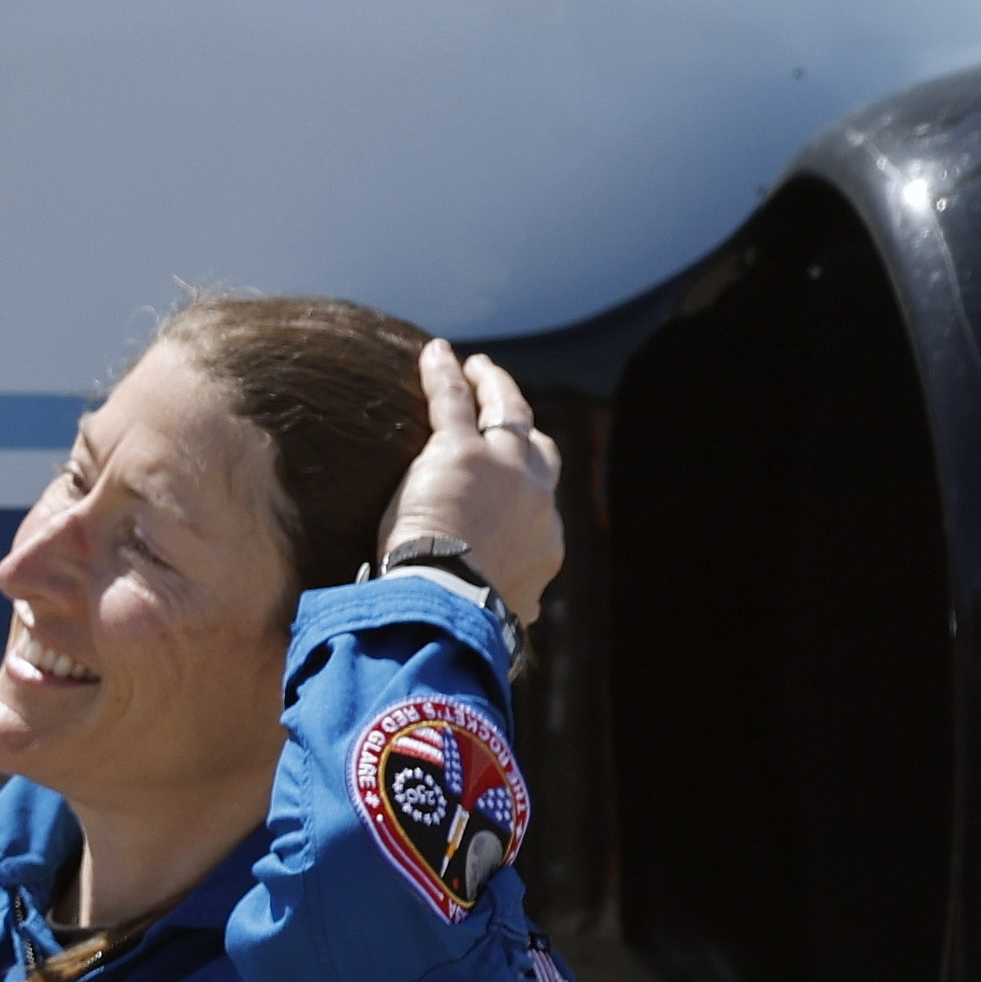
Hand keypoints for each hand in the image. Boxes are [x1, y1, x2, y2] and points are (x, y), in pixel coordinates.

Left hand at [380, 336, 562, 617]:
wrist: (451, 607)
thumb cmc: (465, 620)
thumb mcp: (502, 617)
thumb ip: (510, 608)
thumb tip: (517, 627)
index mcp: (545, 544)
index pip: (542, 505)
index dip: (528, 487)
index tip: (514, 482)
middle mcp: (537, 498)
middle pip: (537, 446)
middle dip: (523, 423)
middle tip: (506, 403)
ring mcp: (502, 468)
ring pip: (506, 411)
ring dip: (494, 385)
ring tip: (479, 367)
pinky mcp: (460, 451)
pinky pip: (452, 401)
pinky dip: (445, 374)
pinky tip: (436, 353)